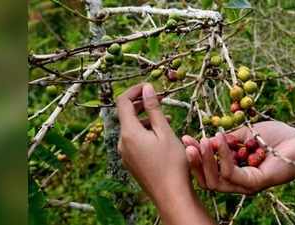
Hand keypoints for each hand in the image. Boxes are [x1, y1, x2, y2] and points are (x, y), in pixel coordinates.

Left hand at [116, 83, 215, 224]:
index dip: (134, 90)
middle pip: (126, 115)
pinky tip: (160, 135)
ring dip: (145, 119)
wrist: (171, 195)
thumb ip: (154, 109)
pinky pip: (133, 141)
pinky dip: (144, 132)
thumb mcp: (164, 132)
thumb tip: (147, 88)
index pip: (123, 102)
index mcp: (129, 133)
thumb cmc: (172, 163)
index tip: (149, 86)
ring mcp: (125, 155)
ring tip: (165, 118)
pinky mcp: (131, 163)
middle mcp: (122, 143)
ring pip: (131, 129)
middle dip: (141, 104)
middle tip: (160, 99)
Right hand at [182, 121, 294, 194]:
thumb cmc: (275, 138)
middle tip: (188, 143)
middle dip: (195, 162)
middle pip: (207, 180)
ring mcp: (246, 185)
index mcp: (234, 171)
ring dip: (206, 160)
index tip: (185, 138)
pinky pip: (231, 173)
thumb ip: (226, 140)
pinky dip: (223, 156)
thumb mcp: (244, 135)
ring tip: (202, 141)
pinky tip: (219, 140)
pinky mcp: (254, 183)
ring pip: (216, 180)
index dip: (195, 156)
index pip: (208, 170)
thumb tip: (205, 139)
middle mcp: (238, 182)